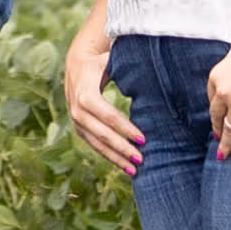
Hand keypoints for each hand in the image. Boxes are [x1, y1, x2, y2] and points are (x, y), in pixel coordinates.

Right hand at [60, 9, 140, 171]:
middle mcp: (77, 108)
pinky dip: (109, 156)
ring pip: (96, 143)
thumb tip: (154, 70)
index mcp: (85, 91)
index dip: (124, 127)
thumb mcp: (112, 59)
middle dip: (121, 147)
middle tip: (141, 158)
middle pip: (100, 133)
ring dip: (115, 157)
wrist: (77, 64)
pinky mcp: (79, 127)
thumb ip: (128, 67)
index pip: (106, 114)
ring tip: (134, 170)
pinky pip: (94, 145)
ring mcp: (76, 119)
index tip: (143, 139)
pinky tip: (124, 165)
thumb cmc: (102, 61)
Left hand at [207, 29, 230, 163]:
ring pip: (230, 130)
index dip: (216, 109)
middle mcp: (224, 93)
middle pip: (217, 116)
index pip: (212, 98)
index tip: (217, 116)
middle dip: (217, 128)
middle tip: (217, 137)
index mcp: (216, 76)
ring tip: (222, 155)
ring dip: (226, 145)